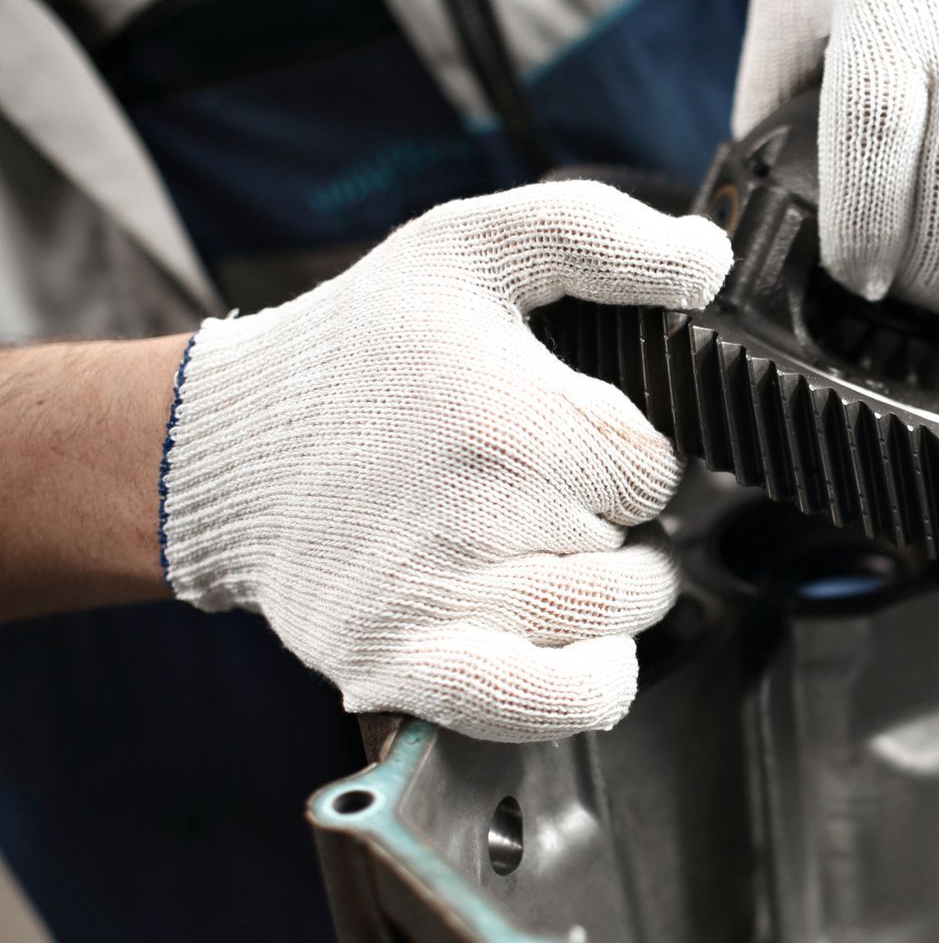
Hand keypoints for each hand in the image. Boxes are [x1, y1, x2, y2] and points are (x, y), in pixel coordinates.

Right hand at [158, 183, 732, 741]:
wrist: (228, 444)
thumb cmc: (361, 348)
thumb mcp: (475, 245)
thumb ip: (604, 236)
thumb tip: (706, 259)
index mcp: (508, 419)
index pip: (653, 470)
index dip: (622, 454)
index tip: (559, 436)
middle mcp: (479, 518)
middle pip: (638, 551)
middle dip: (603, 524)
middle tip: (525, 490)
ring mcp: (442, 603)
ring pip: (611, 626)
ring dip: (598, 599)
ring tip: (529, 549)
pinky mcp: (405, 668)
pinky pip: (549, 706)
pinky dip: (584, 686)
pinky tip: (568, 645)